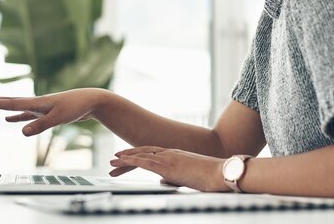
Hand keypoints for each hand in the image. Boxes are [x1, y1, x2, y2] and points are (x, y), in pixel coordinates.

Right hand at [0, 88, 105, 135]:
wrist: (91, 100)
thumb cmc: (76, 106)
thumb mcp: (58, 118)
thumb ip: (40, 125)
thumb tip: (21, 132)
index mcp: (36, 102)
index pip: (9, 103)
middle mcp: (35, 103)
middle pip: (9, 102)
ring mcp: (40, 107)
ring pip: (16, 108)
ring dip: (2, 107)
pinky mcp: (47, 113)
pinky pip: (27, 115)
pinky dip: (17, 118)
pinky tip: (10, 121)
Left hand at [109, 146, 228, 191]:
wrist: (220, 173)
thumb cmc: (210, 177)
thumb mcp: (188, 177)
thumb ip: (174, 178)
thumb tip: (162, 181)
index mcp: (175, 155)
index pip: (152, 153)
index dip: (138, 155)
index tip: (127, 156)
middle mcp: (170, 152)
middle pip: (143, 152)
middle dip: (128, 155)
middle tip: (114, 158)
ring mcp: (168, 157)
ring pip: (141, 155)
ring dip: (125, 157)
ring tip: (112, 160)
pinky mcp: (167, 165)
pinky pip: (144, 161)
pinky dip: (131, 159)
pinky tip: (121, 159)